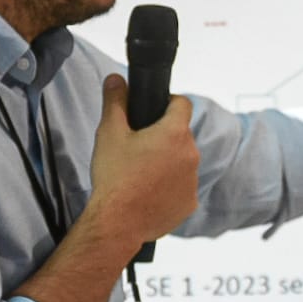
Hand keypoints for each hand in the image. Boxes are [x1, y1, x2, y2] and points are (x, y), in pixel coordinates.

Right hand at [89, 74, 198, 249]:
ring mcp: (193, 180)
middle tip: (138, 148)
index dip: (168, 103)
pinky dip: (170, 188)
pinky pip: (182, 187)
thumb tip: (116, 79)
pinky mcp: (190, 203)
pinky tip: (149, 193)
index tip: (154, 111)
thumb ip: (115, 101)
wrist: (117, 222)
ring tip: (141, 174)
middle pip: (181, 135)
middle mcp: (191, 154)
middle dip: (164, 137)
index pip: (182, 104)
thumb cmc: (114, 176)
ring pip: (182, 161)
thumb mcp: (109, 133)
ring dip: (168, 163)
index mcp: (174, 133)